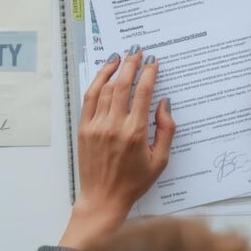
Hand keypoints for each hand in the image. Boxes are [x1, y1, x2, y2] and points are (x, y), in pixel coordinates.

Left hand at [59, 49, 175, 246]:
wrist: (103, 199)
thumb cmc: (133, 182)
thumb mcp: (160, 160)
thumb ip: (166, 129)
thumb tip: (165, 103)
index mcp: (135, 133)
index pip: (143, 93)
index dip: (149, 73)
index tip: (154, 62)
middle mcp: (114, 126)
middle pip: (122, 85)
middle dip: (132, 64)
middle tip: (138, 51)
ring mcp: (96, 126)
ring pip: (104, 88)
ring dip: (113, 69)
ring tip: (121, 57)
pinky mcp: (83, 129)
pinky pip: (89, 98)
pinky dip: (96, 82)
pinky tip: (104, 72)